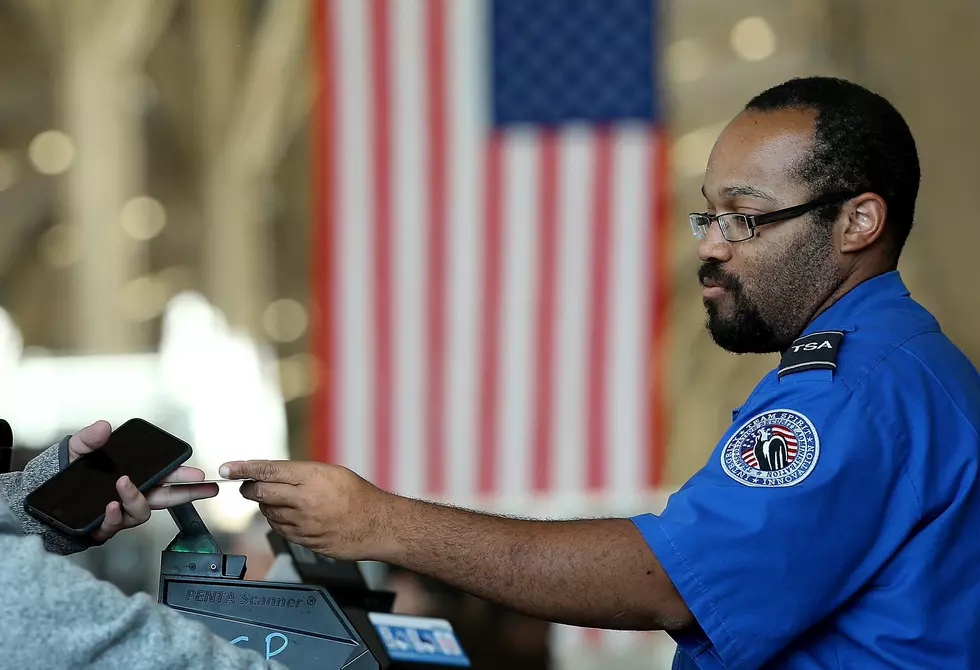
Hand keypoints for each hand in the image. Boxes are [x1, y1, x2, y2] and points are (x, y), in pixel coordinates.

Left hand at [69, 421, 219, 542]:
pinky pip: (113, 526)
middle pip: (166, 497)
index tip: (198, 474)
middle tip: (204, 486)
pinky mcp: (101, 528)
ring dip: (136, 499)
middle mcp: (130, 497)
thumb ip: (89, 439)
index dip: (183, 477)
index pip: (164, 477)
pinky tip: (109, 506)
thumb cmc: (60, 474)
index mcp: (133, 476)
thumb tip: (104, 427)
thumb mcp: (75, 450)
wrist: (36, 499)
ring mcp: (118, 514)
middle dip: (187, 493)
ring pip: (140, 513)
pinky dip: (113, 516)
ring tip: (124, 485)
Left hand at [219, 459, 398, 559]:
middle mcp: (304, 499)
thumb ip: (301, 473)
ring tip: (282, 501)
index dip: (244, 468)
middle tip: (246, 486)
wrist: (378, 525)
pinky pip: (280, 529)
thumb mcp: (332, 472)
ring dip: (266, 505)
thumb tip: (273, 474)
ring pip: (268, 513)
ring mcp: (303, 523)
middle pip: (260, 492)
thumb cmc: (359, 496)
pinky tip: (290, 516)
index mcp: (312, 477)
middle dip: (248, 488)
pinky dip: (278, 520)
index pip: (268, 470)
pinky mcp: (304, 540)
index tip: (227, 468)